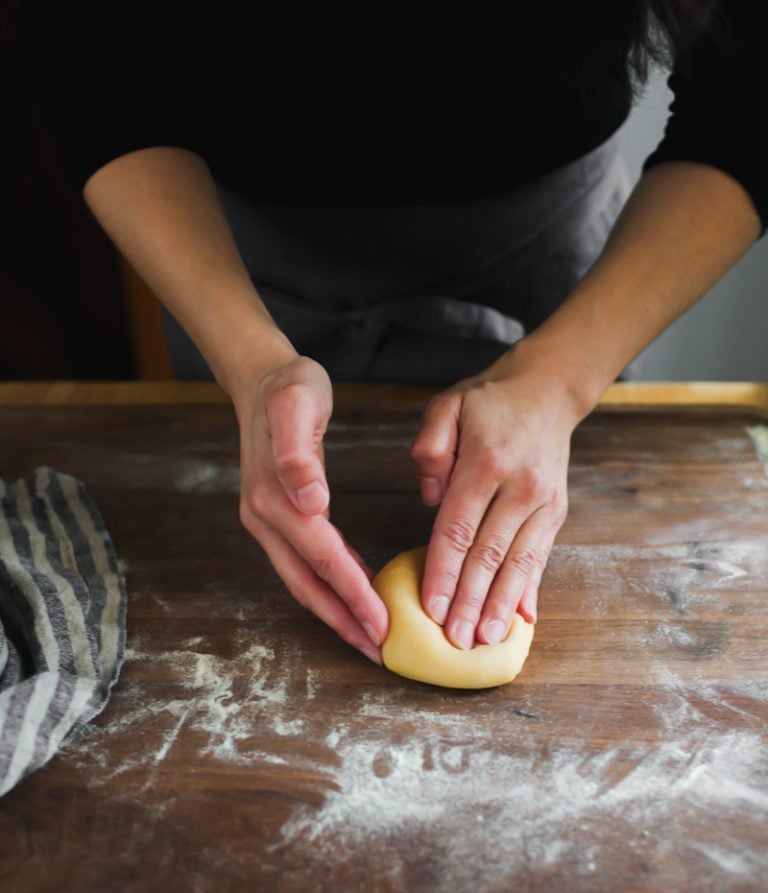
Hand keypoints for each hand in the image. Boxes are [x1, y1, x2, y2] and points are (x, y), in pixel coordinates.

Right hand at [235, 354, 387, 662]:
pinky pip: (305, 561)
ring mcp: (266, 520)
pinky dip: (330, 583)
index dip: (353, 595)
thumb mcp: (297, 404)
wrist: (261, 377)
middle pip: (308, 583)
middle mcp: (265, 518)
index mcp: (276, 499)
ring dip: (335, 610)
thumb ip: (298, 452)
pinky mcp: (276, 516)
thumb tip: (310, 501)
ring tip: (368, 635)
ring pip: (303, 579)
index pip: (322, 559)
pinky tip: (355, 588)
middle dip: (343, 621)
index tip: (382, 626)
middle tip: (378, 650)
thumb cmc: (289, 388)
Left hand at [410, 351, 578, 647]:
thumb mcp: (446, 406)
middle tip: (457, 640)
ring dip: (501, 605)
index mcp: (486, 463)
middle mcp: (520, 487)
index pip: (458, 528)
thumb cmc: (488, 403)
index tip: (432, 607)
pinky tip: (523, 618)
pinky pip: (541, 556)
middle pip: (489, 554)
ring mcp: (543, 502)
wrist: (548, 391)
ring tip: (487, 640)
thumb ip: (430, 448)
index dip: (444, 572)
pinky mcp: (556, 512)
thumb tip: (430, 496)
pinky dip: (531, 588)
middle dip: (471, 601)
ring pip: (519, 562)